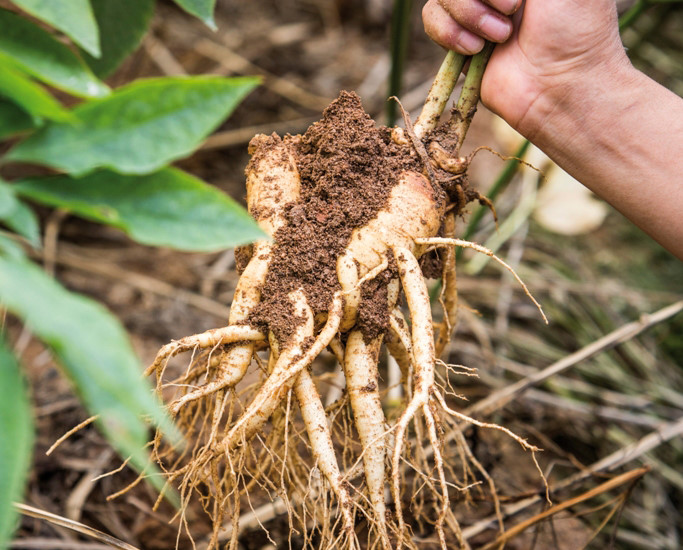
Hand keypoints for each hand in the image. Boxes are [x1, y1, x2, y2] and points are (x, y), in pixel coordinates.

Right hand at [422, 0, 631, 139]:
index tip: (516, 0)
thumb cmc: (576, 28)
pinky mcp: (460, 41)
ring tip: (499, 37)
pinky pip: (432, 19)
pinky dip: (448, 32)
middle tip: (512, 11)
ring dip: (467, 13)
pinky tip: (476, 49)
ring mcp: (476, 12)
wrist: (560, 86)